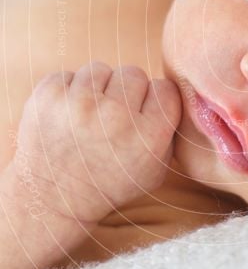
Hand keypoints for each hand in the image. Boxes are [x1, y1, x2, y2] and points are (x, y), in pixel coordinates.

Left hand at [13, 62, 181, 226]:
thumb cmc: (107, 183)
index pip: (165, 89)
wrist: (51, 199)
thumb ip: (170, 133)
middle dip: (125, 92)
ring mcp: (79, 104)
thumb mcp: (154, 172)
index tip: (141, 115)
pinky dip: (67, 92)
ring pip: (101, 69)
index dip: (154, 101)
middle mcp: (116, 117)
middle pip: (134, 74)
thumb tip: (178, 95)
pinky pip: (69, 74)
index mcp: (147, 137)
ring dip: (96, 89)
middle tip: (112, 118)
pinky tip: (65, 117)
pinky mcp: (48, 96)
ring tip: (87, 117)